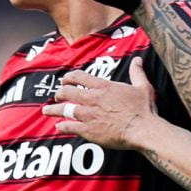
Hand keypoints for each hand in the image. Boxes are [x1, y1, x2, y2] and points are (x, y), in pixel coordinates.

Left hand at [42, 56, 156, 150]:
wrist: (142, 130)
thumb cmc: (143, 109)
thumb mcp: (143, 87)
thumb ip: (137, 73)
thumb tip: (138, 60)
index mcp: (103, 87)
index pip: (78, 77)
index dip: (68, 78)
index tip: (64, 80)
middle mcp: (92, 99)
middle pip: (67, 92)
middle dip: (59, 94)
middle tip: (56, 96)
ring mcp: (88, 115)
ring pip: (64, 110)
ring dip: (53, 110)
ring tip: (46, 111)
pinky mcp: (88, 130)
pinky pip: (69, 127)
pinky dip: (62, 126)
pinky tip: (59, 127)